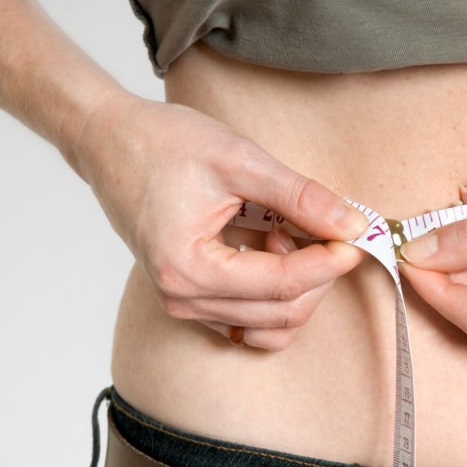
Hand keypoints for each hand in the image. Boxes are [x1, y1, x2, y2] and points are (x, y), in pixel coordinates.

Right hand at [68, 94, 368, 349]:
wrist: (109, 141)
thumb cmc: (163, 143)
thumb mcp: (240, 159)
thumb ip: (301, 197)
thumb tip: (353, 224)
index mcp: (188, 268)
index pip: (283, 285)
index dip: (329, 262)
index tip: (357, 235)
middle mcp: (183, 299)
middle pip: (283, 313)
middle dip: (318, 274)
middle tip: (324, 226)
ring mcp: (185, 305)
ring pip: (272, 324)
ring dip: (298, 286)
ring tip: (287, 233)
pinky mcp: (192, 301)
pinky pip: (252, 321)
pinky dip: (276, 293)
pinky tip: (271, 248)